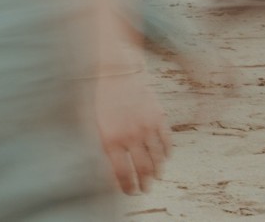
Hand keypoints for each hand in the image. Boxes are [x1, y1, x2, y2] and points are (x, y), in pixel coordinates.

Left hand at [94, 70, 170, 194]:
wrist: (116, 72)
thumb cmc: (102, 98)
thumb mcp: (96, 123)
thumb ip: (104, 145)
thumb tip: (111, 169)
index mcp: (111, 139)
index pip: (122, 173)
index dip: (127, 187)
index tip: (130, 192)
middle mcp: (130, 136)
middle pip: (142, 170)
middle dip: (145, 184)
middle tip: (145, 190)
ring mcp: (146, 127)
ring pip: (157, 159)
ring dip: (157, 172)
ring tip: (156, 177)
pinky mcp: (158, 118)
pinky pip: (167, 142)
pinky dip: (167, 153)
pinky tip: (165, 158)